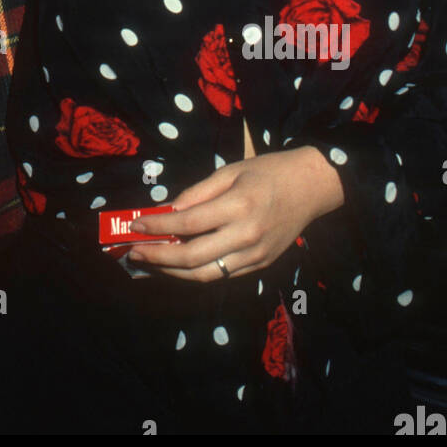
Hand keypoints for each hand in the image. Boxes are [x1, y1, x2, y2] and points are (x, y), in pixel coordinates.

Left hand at [125, 148, 343, 281]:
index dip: (157, 228)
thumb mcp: (230, 171)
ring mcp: (255, 255)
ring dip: (173, 273)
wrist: (312, 187)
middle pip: (193, 258)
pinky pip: (222, 274)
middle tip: (134, 253)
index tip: (135, 226)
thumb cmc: (268, 172)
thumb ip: (197, 193)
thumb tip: (167, 211)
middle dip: (158, 258)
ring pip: (206, 275)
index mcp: (238, 206)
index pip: (187, 224)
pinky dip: (196, 272)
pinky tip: (178, 265)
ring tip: (150, 264)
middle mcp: (247, 236)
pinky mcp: (261, 264)